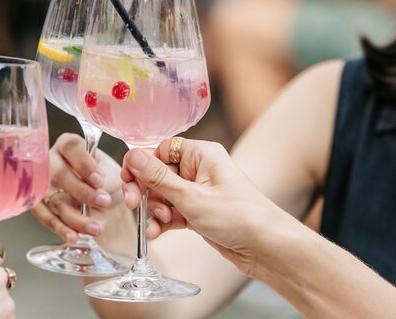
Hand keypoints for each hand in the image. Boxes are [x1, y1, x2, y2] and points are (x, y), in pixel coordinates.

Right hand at [30, 133, 118, 242]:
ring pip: (54, 200)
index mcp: (69, 146)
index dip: (84, 163)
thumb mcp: (113, 174)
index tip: (100, 180)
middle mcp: (51, 161)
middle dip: (81, 191)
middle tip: (103, 202)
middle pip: (57, 173)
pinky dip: (62, 229)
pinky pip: (46, 218)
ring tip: (96, 227)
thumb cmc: (107, 183)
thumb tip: (100, 183)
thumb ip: (108, 176)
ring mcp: (42, 184)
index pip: (71, 147)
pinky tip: (74, 236)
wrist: (106, 207)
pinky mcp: (38, 206)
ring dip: (75, 216)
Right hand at [121, 138, 289, 277]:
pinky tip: (157, 233)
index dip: (142, 164)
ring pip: (163, 195)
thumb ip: (159, 178)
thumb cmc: (238, 216)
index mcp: (202, 154)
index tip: (128, 181)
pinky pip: (172, 212)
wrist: (267, 247)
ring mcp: (200, 192)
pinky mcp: (199, 213)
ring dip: (154, 210)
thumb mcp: (192, 197)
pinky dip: (163, 222)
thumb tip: (133, 156)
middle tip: (133, 205)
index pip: (161, 149)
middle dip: (144, 190)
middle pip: (158, 173)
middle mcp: (200, 169)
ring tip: (159, 224)